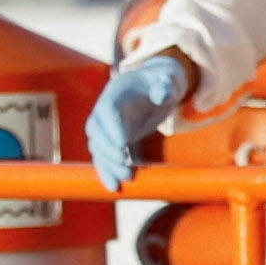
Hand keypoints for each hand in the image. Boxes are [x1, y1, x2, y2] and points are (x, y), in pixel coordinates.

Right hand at [88, 50, 193, 196]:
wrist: (159, 84)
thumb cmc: (164, 79)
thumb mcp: (169, 78)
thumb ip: (165, 85)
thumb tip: (161, 95)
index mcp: (117, 91)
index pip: (106, 109)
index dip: (111, 128)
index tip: (122, 145)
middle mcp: (107, 109)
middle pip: (96, 131)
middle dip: (107, 151)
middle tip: (125, 165)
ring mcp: (109, 126)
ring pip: (99, 148)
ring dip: (108, 164)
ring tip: (126, 177)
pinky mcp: (117, 139)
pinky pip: (106, 157)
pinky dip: (108, 171)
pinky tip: (115, 186)